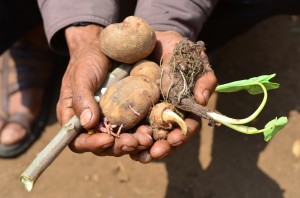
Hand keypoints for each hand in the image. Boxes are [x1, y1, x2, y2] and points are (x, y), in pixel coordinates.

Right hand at [61, 24, 153, 156]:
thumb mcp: (81, 76)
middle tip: (134, 142)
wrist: (103, 47)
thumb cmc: (86, 60)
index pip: (78, 141)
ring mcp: (109, 120)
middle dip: (118, 147)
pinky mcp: (125, 115)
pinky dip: (141, 132)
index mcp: (74, 118)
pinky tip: (152, 130)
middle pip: (103, 145)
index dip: (91, 145)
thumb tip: (88, 124)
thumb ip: (82, 99)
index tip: (107, 139)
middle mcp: (91, 124)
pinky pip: (132, 128)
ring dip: (133, 143)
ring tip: (146, 139)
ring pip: (120, 140)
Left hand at [129, 31, 217, 162]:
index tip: (175, 139)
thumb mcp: (192, 57)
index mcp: (185, 105)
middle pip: (169, 137)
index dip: (184, 134)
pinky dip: (131, 139)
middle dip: (164, 147)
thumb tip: (201, 99)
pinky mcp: (134, 111)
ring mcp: (151, 114)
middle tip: (155, 152)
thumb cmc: (173, 48)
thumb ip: (203, 76)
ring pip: (151, 138)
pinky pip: (133, 128)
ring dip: (146, 149)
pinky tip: (124, 145)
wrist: (147, 40)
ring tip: (139, 155)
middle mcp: (169, 114)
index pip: (189, 125)